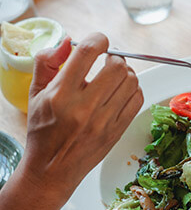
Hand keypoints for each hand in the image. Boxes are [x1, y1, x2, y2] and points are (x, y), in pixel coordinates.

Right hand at [24, 33, 142, 202]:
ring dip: (125, 73)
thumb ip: (47, 62)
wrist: (52, 170)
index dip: (98, 39)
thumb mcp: (35, 93)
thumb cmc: (43, 131)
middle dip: (114, 57)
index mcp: (61, 94)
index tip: (99, 41)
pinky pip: (138, 99)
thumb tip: (67, 41)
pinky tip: (121, 91)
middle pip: (116, 66)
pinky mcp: (117, 131)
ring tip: (114, 76)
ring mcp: (103, 121)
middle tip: (108, 60)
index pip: (87, 52)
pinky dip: (133, 89)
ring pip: (131, 81)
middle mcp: (84, 107)